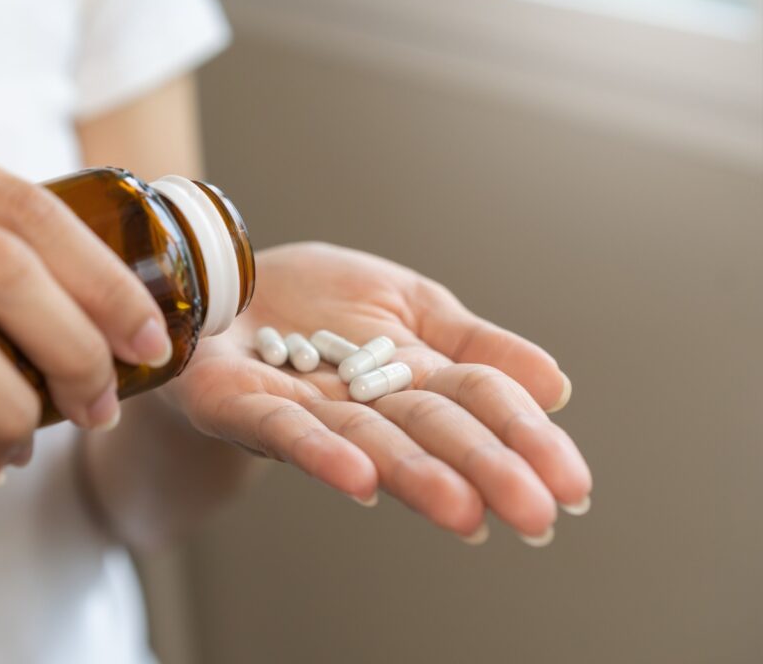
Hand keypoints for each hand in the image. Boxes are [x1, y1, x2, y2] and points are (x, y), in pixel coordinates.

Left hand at [163, 242, 590, 542]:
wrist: (226, 286)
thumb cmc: (317, 302)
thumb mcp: (408, 303)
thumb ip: (474, 343)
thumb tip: (556, 386)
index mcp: (413, 375)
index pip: (480, 403)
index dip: (524, 438)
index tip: (574, 486)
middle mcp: (366, 403)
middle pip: (432, 432)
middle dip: (485, 470)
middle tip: (538, 515)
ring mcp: (306, 408)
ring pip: (367, 442)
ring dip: (415, 476)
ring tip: (464, 511)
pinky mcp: (243, 404)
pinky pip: (283, 430)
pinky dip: (321, 453)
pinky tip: (361, 479)